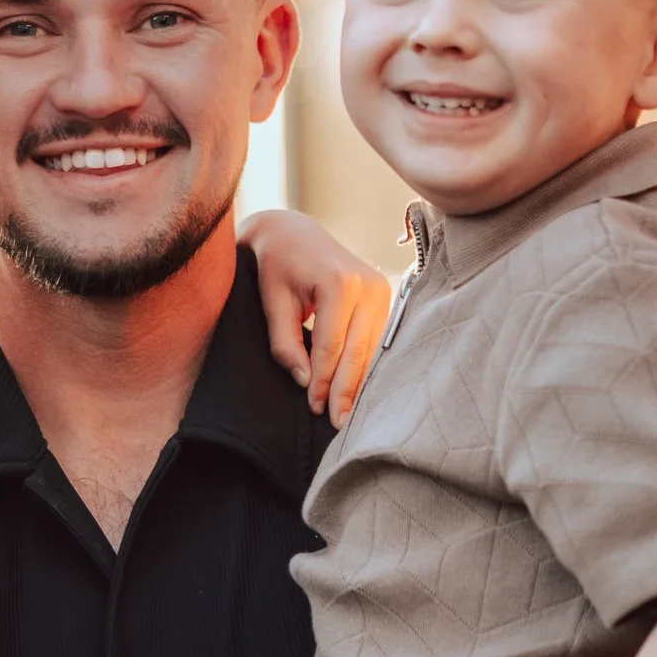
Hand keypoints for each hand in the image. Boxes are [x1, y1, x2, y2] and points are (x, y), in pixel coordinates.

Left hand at [239, 208, 393, 421]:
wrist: (293, 232)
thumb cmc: (276, 266)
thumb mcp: (272, 303)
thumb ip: (285, 344)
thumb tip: (306, 383)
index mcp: (340, 283)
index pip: (332, 346)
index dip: (323, 381)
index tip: (314, 408)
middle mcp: (368, 285)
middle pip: (357, 352)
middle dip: (345, 390)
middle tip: (337, 424)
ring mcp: (382, 290)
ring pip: (370, 350)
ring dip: (358, 383)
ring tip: (346, 415)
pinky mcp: (385, 297)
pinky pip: (375, 340)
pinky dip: (365, 366)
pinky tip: (357, 390)